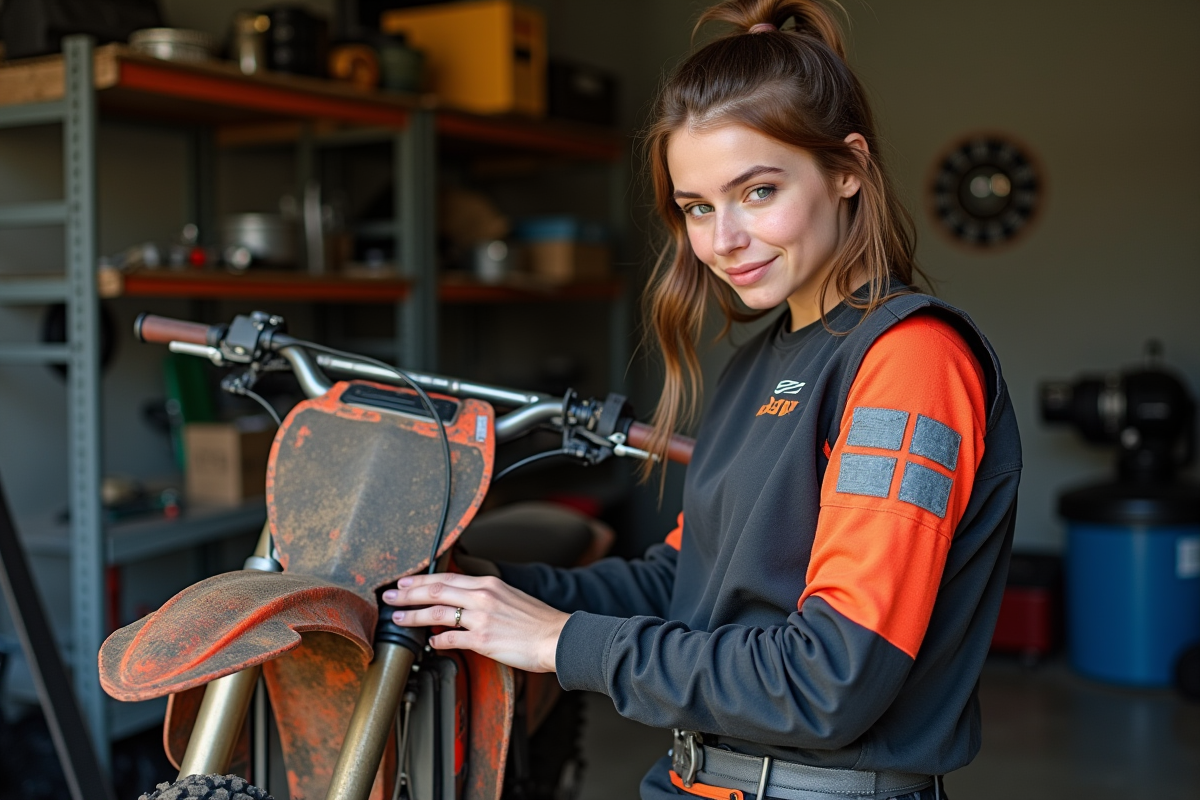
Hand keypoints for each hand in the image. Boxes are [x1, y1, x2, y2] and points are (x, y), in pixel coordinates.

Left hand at [382, 573, 567, 672]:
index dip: (421, 580)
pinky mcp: (483, 640)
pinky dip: (436, 640)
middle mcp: (482, 597)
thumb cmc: (538, 621)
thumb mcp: (510, 597)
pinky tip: (429, 643)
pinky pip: (451, 639)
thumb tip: (463, 602)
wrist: (559, 638)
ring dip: (413, 616)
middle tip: (389, 597)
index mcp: (488, 584)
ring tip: (398, 619)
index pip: (446, 577)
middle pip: (435, 590)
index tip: (404, 583)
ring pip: (437, 612)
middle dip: (408, 593)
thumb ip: (485, 597)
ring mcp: (481, 618)